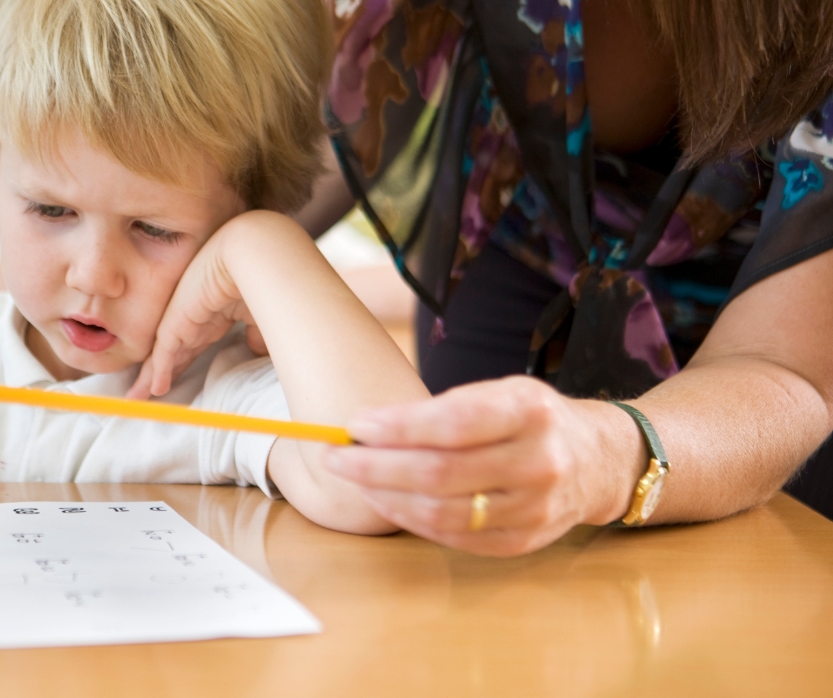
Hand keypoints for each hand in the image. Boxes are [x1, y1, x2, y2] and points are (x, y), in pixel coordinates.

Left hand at [126, 220, 267, 399]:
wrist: (251, 254)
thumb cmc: (264, 277)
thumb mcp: (261, 311)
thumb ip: (256, 332)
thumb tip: (256, 348)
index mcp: (216, 309)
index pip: (196, 339)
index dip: (187, 357)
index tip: (178, 373)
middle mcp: (197, 313)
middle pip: (175, 347)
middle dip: (162, 368)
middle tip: (146, 389)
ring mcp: (185, 316)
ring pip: (164, 353)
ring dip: (151, 376)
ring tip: (138, 396)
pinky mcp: (177, 322)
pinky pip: (164, 353)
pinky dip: (159, 372)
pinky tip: (154, 389)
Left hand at [321, 376, 641, 555]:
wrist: (597, 460)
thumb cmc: (532, 417)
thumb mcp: (502, 391)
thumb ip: (446, 408)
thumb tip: (371, 426)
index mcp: (529, 411)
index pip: (452, 422)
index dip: (398, 427)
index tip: (356, 424)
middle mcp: (537, 461)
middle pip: (440, 472)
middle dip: (376, 466)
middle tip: (335, 456)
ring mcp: (534, 508)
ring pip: (442, 510)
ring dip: (387, 496)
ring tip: (354, 479)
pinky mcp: (524, 541)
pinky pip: (455, 538)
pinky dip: (412, 519)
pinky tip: (387, 500)